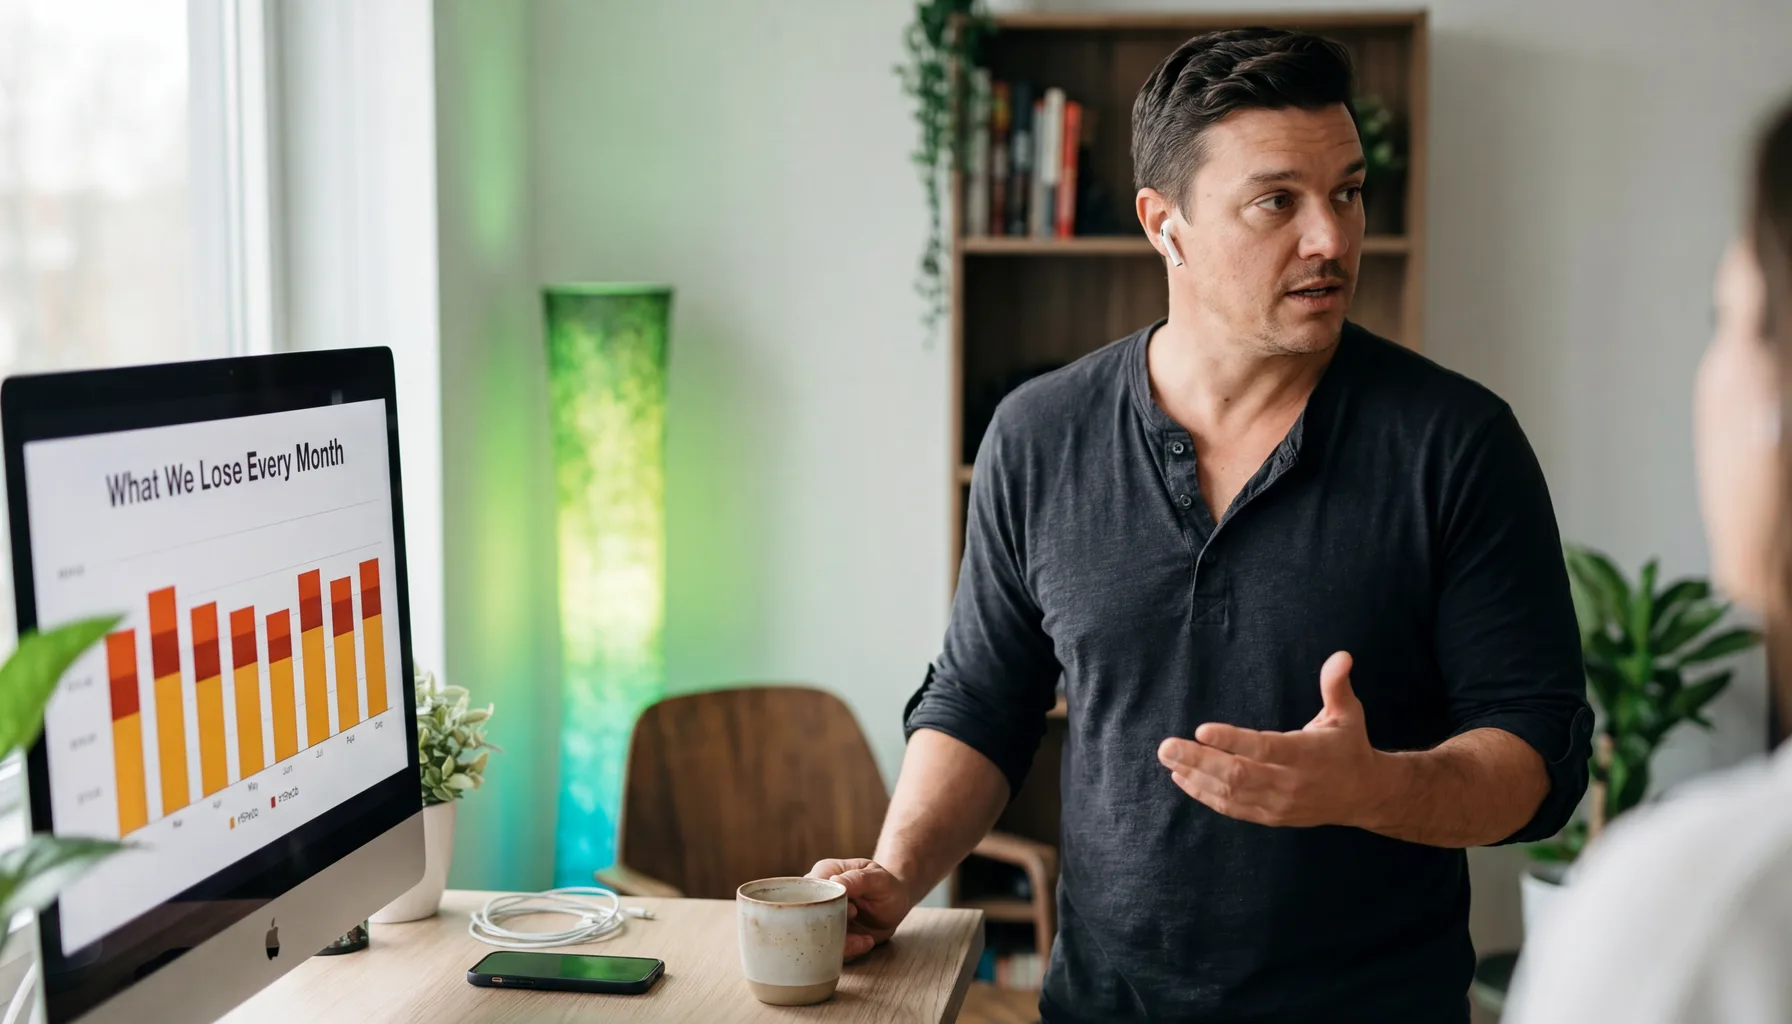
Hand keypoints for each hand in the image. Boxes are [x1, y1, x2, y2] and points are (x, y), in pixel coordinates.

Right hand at [806, 858, 912, 960]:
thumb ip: (858, 878)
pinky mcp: (829, 937)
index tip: (851, 908)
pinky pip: (830, 950)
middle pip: (807, 917)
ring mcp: (821, 919)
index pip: (807, 889)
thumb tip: (834, 880)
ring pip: (816, 938)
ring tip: (866, 938)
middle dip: (832, 925)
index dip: (824, 903)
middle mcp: (817, 897)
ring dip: (842, 943)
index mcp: (823, 873)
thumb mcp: (878, 878)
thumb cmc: (885, 885)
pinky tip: (867, 941)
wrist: (894, 904)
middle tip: (856, 918)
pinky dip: (849, 951)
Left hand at [1156, 651, 1400, 827]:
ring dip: (1195, 775)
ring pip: (1230, 794)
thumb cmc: (1349, 746)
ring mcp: (1278, 804)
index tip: (1201, 730)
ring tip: (1167, 757)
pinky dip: (1204, 794)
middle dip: (1198, 760)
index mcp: (1307, 754)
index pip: (1264, 748)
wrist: (1364, 796)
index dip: (1232, 740)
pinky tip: (1181, 777)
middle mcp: (1290, 782)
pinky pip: (1231, 808)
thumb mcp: (1348, 713)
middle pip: (1238, 775)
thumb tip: (1341, 655)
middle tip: (1166, 745)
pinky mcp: (1270, 816)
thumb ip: (1336, 685)